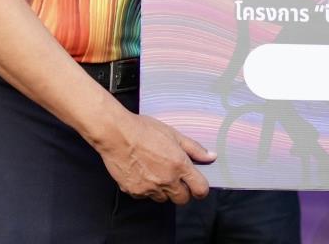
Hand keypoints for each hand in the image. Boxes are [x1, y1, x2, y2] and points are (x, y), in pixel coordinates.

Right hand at [95, 111, 215, 203]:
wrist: (116, 134)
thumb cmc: (144, 130)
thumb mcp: (174, 134)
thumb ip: (194, 148)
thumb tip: (211, 156)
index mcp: (179, 165)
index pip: (200, 189)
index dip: (201, 189)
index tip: (197, 185)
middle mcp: (166, 180)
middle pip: (182, 199)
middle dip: (182, 191)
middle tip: (176, 177)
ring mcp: (149, 188)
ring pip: (163, 198)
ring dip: (164, 190)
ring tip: (156, 172)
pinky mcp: (134, 192)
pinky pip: (145, 196)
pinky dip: (146, 189)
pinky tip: (142, 173)